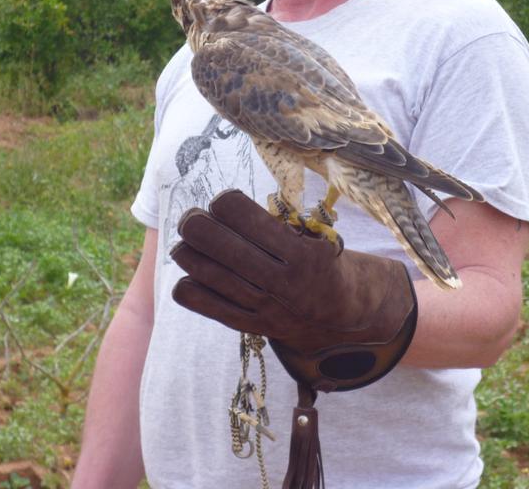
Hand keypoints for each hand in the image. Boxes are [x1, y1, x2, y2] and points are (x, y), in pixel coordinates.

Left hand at [171, 190, 417, 391]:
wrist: (343, 314)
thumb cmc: (323, 261)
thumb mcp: (316, 235)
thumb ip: (278, 221)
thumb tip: (228, 206)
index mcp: (300, 252)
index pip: (240, 214)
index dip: (224, 201)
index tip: (224, 202)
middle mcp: (281, 281)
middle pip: (214, 240)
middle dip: (195, 221)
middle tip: (193, 217)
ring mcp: (264, 307)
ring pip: (203, 271)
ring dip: (185, 250)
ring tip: (187, 242)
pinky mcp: (250, 326)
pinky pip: (202, 303)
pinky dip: (187, 285)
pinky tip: (193, 273)